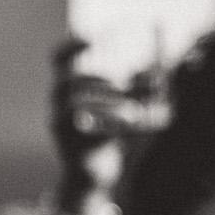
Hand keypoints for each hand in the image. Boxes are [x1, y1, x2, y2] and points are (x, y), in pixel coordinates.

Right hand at [50, 38, 131, 195]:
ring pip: (75, 102)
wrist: (96, 177)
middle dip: (99, 80)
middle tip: (123, 85)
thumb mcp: (127, 109)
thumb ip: (137, 91)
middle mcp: (60, 104)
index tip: (91, 38)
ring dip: (107, 101)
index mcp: (72, 90)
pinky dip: (111, 122)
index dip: (72, 47)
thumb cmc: (111, 138)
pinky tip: (131, 124)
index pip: (60, 60)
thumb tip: (153, 74)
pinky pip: (85, 127)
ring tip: (133, 110)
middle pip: (69, 81)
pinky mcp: (71, 143)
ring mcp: (62, 124)